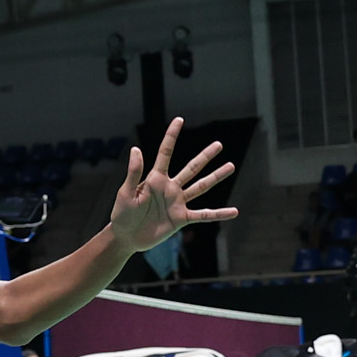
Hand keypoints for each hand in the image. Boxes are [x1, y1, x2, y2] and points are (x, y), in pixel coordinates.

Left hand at [110, 118, 238, 253]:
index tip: (179, 119)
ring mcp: (177, 202)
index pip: (166, 153)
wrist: (125, 236)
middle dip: (205, 156)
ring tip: (231, 166)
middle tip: (219, 144)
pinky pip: (203, 215)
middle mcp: (170, 188)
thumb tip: (136, 149)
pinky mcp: (181, 218)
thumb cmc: (121, 213)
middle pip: (191, 168)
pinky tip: (234, 212)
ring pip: (201, 187)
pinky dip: (218, 214)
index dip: (172, 136)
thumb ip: (134, 172)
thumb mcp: (125, 193)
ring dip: (216, 177)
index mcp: (155, 178)